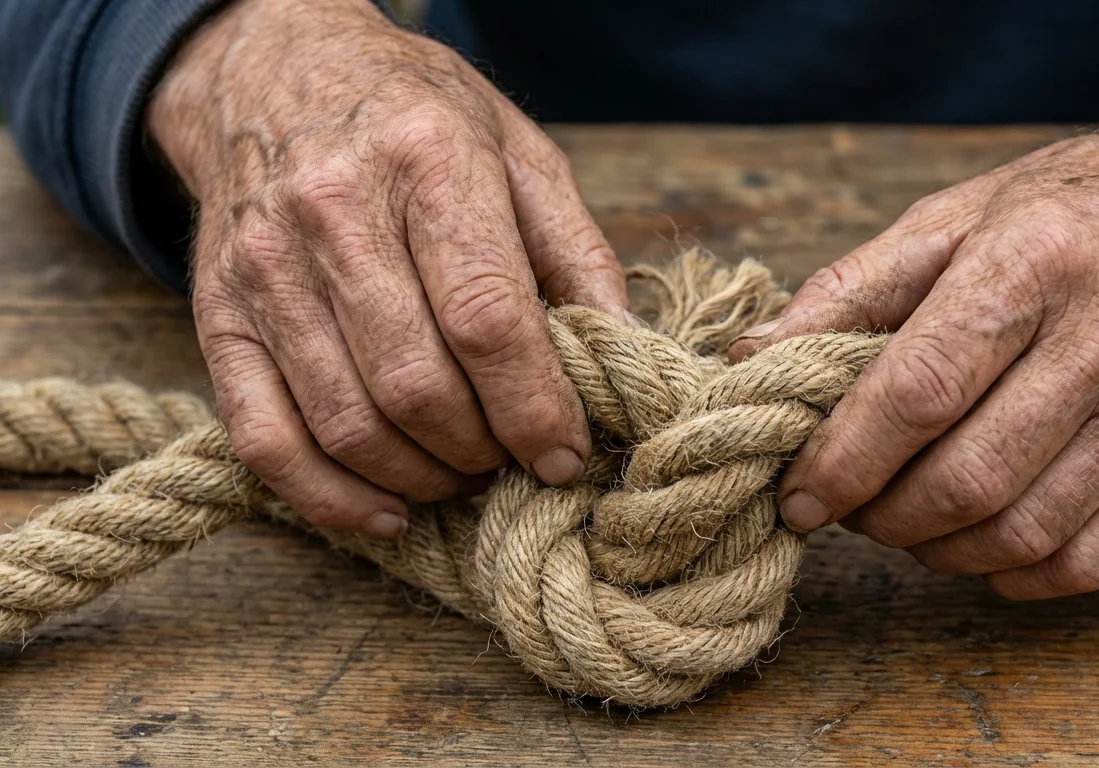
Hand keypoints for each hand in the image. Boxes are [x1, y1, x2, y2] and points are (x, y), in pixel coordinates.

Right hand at [149, 0, 625, 536]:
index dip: (536, 407)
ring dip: (423, 479)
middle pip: (417, 385)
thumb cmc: (416, 115)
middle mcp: (333, 212)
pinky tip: (389, 511)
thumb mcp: (518, 152)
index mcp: (426, 161)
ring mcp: (264, 269)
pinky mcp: (218, 316)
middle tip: (518, 461)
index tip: (569, 453)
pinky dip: (330, 499)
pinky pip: (263, 439)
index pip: (487, 319)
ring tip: (468, 474)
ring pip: (347, 424)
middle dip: (485, 450)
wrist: (272, 68)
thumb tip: (625, 352)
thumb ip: (576, 252)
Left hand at [732, 87, 1098, 597]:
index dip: (842, 459)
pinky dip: (1012, 576)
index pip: (919, 390)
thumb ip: (845, 294)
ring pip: (1021, 532)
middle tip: (848, 506)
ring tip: (904, 520)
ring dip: (935, 550)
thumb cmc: (1066, 214)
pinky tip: (976, 544)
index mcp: (1038, 256)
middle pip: (967, 478)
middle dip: (880, 516)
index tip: (796, 496)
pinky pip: (1088, 562)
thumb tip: (747, 362)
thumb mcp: (950, 219)